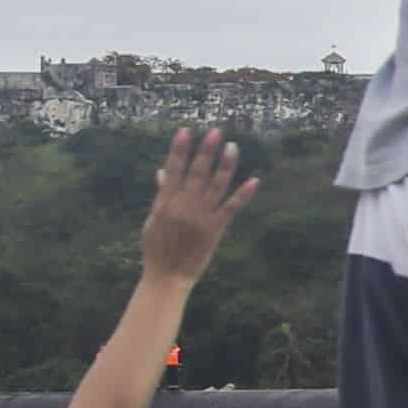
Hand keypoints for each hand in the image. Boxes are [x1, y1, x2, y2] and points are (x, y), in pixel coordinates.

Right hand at [135, 130, 256, 286]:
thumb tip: (162, 172)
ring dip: (225, 165)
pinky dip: (243, 194)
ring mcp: (201, 217)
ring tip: (233, 146)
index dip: (180, 149)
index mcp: (165, 202)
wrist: (167, 276)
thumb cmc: (157, 248)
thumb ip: (161, 194)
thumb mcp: (153, 220)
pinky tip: (254, 180)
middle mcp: (183, 206)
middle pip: (196, 172)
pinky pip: (231, 207)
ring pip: (215, 185)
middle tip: (216, 131)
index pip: (173, 169)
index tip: (186, 131)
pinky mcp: (215, 229)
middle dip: (206, 150)